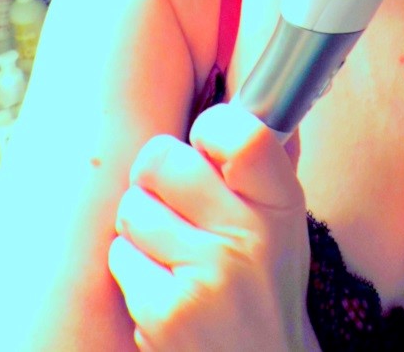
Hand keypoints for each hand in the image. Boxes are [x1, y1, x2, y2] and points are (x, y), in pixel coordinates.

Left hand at [108, 103, 311, 350]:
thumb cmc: (262, 282)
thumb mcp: (282, 221)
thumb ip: (262, 164)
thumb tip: (257, 92)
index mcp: (281, 204)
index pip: (242, 134)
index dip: (211, 127)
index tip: (206, 142)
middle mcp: (248, 236)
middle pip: (162, 160)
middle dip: (156, 177)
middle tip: (174, 201)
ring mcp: (206, 275)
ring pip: (132, 208)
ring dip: (141, 227)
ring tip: (172, 252)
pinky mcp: (167, 312)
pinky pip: (121, 256)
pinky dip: (133, 269)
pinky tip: (164, 288)